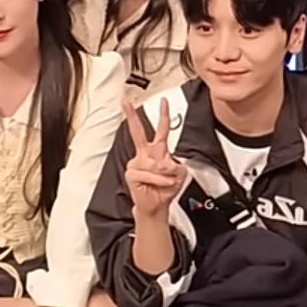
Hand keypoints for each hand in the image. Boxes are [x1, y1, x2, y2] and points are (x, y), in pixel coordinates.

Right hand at [123, 98, 186, 221]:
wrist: (156, 205)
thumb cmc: (166, 188)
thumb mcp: (180, 173)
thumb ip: (177, 164)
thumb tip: (165, 162)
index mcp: (157, 150)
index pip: (161, 129)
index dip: (163, 114)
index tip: (163, 101)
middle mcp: (145, 154)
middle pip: (138, 131)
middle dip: (131, 116)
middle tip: (126, 102)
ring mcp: (137, 163)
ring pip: (156, 163)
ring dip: (165, 175)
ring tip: (165, 182)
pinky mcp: (132, 173)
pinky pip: (151, 173)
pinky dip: (159, 181)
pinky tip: (159, 184)